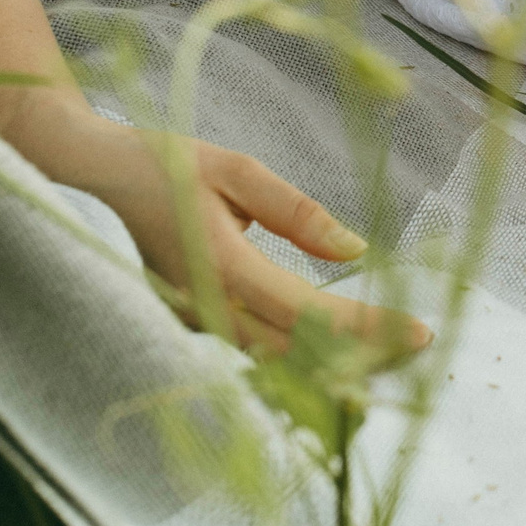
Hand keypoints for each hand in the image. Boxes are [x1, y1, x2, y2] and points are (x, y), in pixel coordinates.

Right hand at [70, 119, 428, 360]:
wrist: (106, 176)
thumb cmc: (172, 164)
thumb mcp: (240, 171)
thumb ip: (298, 213)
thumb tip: (356, 250)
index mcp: (220, 264)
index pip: (308, 312)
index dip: (366, 326)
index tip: (418, 330)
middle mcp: (206, 305)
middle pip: (297, 353)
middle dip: (362, 355)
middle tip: (419, 347)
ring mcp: (195, 320)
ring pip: (276, 360)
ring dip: (335, 361)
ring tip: (393, 354)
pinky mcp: (192, 320)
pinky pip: (254, 349)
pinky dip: (301, 353)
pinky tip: (342, 348)